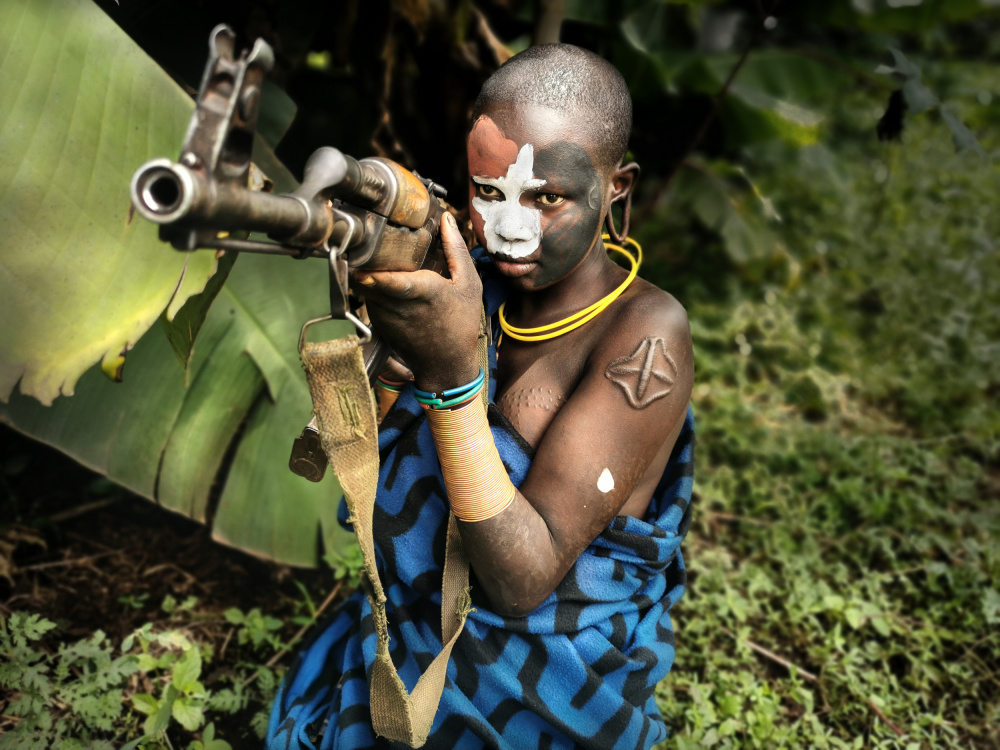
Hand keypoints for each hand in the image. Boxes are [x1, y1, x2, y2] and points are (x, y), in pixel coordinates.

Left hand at [351, 213, 482, 392]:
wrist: (445, 365)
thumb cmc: (460, 324)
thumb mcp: (469, 285)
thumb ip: (456, 250)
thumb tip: (446, 218)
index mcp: (423, 292)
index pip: (394, 283)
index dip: (376, 274)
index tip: (361, 264)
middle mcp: (398, 305)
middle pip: (369, 276)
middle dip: (364, 256)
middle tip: (364, 235)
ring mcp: (384, 314)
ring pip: (364, 284)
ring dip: (365, 268)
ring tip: (372, 251)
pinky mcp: (376, 320)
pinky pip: (367, 295)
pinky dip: (370, 284)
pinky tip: (381, 275)